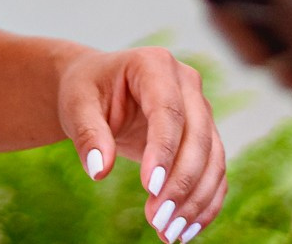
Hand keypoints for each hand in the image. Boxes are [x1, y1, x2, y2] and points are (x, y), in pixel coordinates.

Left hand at [59, 46, 226, 241]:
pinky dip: (205, 203)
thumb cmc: (86, 92)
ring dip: (196, 200)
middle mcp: (186, 83)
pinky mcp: (205, 135)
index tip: (149, 189)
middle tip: (158, 220)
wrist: (98, 89)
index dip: (164, 151)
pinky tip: (186, 230)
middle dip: (181, 183)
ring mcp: (201, 108)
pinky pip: (215, 172)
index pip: (168, 111)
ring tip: (169, 233)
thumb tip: (100, 170)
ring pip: (213, 158)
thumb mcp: (77, 106)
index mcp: (155, 64)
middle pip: (197, 136)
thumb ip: (87, 135)